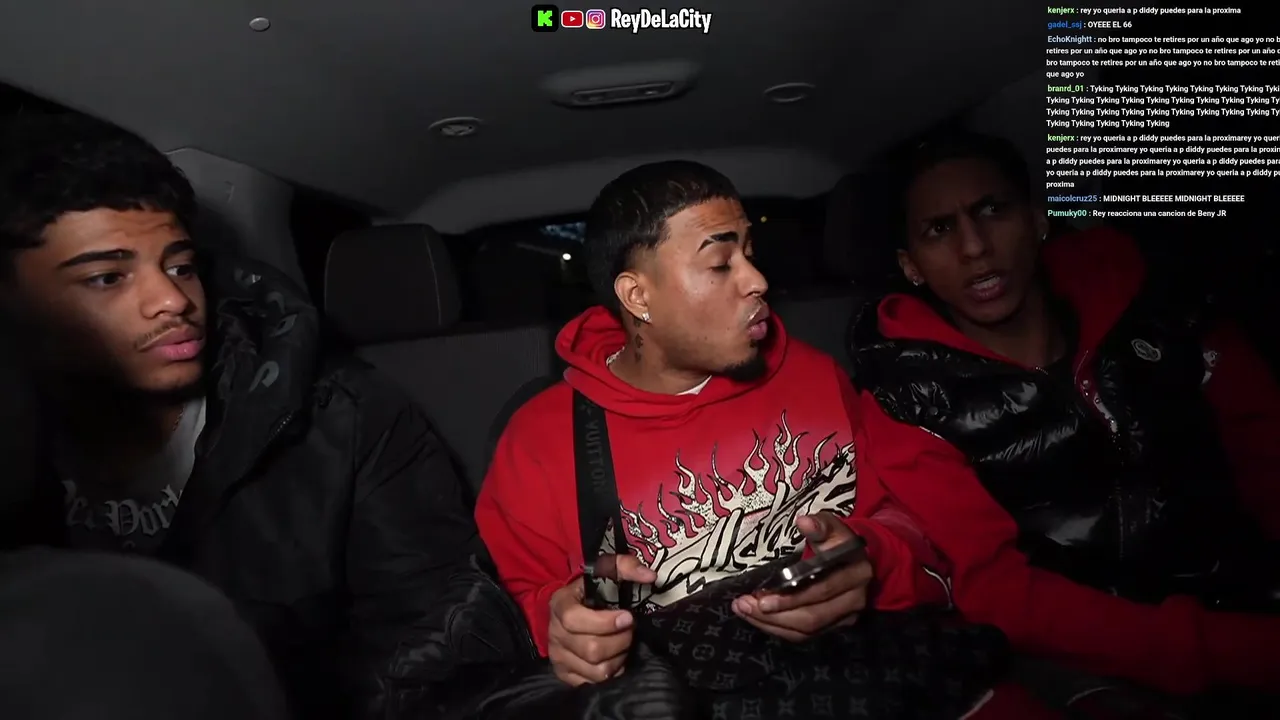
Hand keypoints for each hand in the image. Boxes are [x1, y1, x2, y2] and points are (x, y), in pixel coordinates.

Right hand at [548, 553, 655, 685]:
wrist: (571, 611)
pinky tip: (614, 658)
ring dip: (618, 658)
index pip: (574, 619)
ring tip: (622, 644)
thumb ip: (625, 567)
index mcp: (560, 605)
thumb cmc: (591, 592)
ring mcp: (558, 657)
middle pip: (591, 649)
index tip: (627, 617)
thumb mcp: (604, 572)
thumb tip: (650, 576)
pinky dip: (610, 672)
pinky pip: (593, 683)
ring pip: (596, 670)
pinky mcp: (565, 675)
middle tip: (629, 631)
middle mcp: (555, 633)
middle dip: (619, 641)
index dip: (605, 622)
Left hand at [731, 512, 872, 641]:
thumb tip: (804, 521)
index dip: (791, 596)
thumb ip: (819, 524)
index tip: (761, 595)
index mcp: (856, 573)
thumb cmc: (835, 540)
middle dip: (774, 614)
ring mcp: (845, 617)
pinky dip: (777, 628)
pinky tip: (756, 618)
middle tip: (743, 605)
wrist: (852, 558)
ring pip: (805, 630)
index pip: (822, 590)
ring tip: (744, 610)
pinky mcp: (833, 627)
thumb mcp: (830, 526)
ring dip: (770, 623)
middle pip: (812, 617)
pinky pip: (803, 635)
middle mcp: (855, 600)